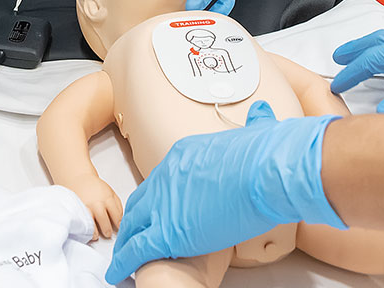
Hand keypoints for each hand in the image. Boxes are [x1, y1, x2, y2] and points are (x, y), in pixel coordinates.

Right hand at [65, 174, 123, 240]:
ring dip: (95, 233)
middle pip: (104, 221)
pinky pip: (81, 222)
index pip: (116, 216)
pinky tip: (87, 231)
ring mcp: (86, 207)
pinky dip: (85, 228)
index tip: (119, 229)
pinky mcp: (77, 209)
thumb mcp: (111, 193)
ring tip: (97, 235)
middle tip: (108, 233)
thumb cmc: (96, 187)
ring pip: (91, 224)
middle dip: (107, 230)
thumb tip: (120, 221)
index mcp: (107, 199)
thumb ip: (117, 206)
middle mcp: (97, 203)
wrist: (80, 178)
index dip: (119, 224)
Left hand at [104, 103, 340, 283]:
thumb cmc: (265, 156)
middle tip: (136, 231)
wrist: (264, 171)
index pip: (164, 179)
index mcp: (184, 155)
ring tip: (124, 255)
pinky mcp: (168, 231)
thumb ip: (254, 126)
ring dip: (128, 241)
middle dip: (138, 217)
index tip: (162, 207)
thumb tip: (262, 112)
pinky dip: (124, 262)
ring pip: (135, 225)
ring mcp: (164, 204)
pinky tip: (119, 273)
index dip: (161, 196)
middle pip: (143, 200)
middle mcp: (167, 177)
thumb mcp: (257, 134)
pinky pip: (137, 250)